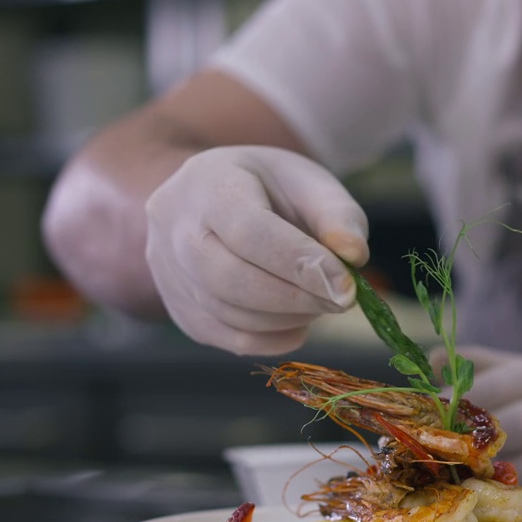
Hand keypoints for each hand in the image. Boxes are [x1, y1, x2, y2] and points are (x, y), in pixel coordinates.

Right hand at [145, 146, 367, 355]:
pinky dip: (271, 339)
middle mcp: (174, 227)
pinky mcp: (179, 308)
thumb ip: (337, 215)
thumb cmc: (271, 188)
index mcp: (207, 182)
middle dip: (294, 297)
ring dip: (286, 318)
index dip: (298, 263)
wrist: (218, 198)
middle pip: (227, 278)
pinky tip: (299, 324)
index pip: (247, 231)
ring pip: (226, 313)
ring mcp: (167, 271)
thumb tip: (354, 255)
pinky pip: (224, 337)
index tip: (346, 286)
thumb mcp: (309, 182)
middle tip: (342, 300)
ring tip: (321, 302)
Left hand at [437, 346, 521, 512]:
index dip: (460, 404)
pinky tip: (512, 497)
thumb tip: (431, 361)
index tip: (431, 418)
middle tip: (446, 456)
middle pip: (517, 427)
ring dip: (502, 476)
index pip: (500, 384)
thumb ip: (492, 368)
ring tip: (475, 478)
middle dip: (478, 445)